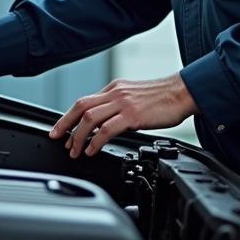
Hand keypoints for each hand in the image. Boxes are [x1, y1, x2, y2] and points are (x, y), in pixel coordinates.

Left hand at [49, 73, 197, 157]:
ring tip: (74, 150)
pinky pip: (106, 129)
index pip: (84, 101)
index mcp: (114, 88)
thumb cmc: (164, 98)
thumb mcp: (135, 96)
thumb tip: (105, 121)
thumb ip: (119, 105)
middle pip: (80, 106)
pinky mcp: (132, 115)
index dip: (69, 116)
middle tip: (56, 138)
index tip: (61, 128)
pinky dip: (95, 141)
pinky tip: (92, 150)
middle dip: (64, 123)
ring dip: (78, 136)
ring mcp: (123, 103)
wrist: (184, 93)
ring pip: (89, 118)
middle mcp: (115, 93)